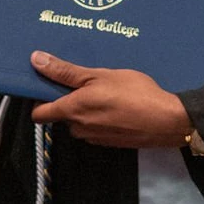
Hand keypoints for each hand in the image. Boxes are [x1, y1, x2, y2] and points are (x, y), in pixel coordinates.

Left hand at [30, 51, 192, 147]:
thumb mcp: (99, 75)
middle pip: (60, 116)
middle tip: (84, 82)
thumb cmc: (134, 93)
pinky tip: (117, 105)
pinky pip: (95, 128)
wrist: (167, 121)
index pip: (38, 114)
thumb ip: (65, 71)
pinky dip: (100, 118)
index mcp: (72, 111)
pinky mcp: (109, 143)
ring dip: (85, 109)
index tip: (48, 84)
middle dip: (67, 100)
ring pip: (79, 122)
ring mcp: (94, 138)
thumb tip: (36, 60)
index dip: (39, 99)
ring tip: (104, 91)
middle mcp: (79, 129)